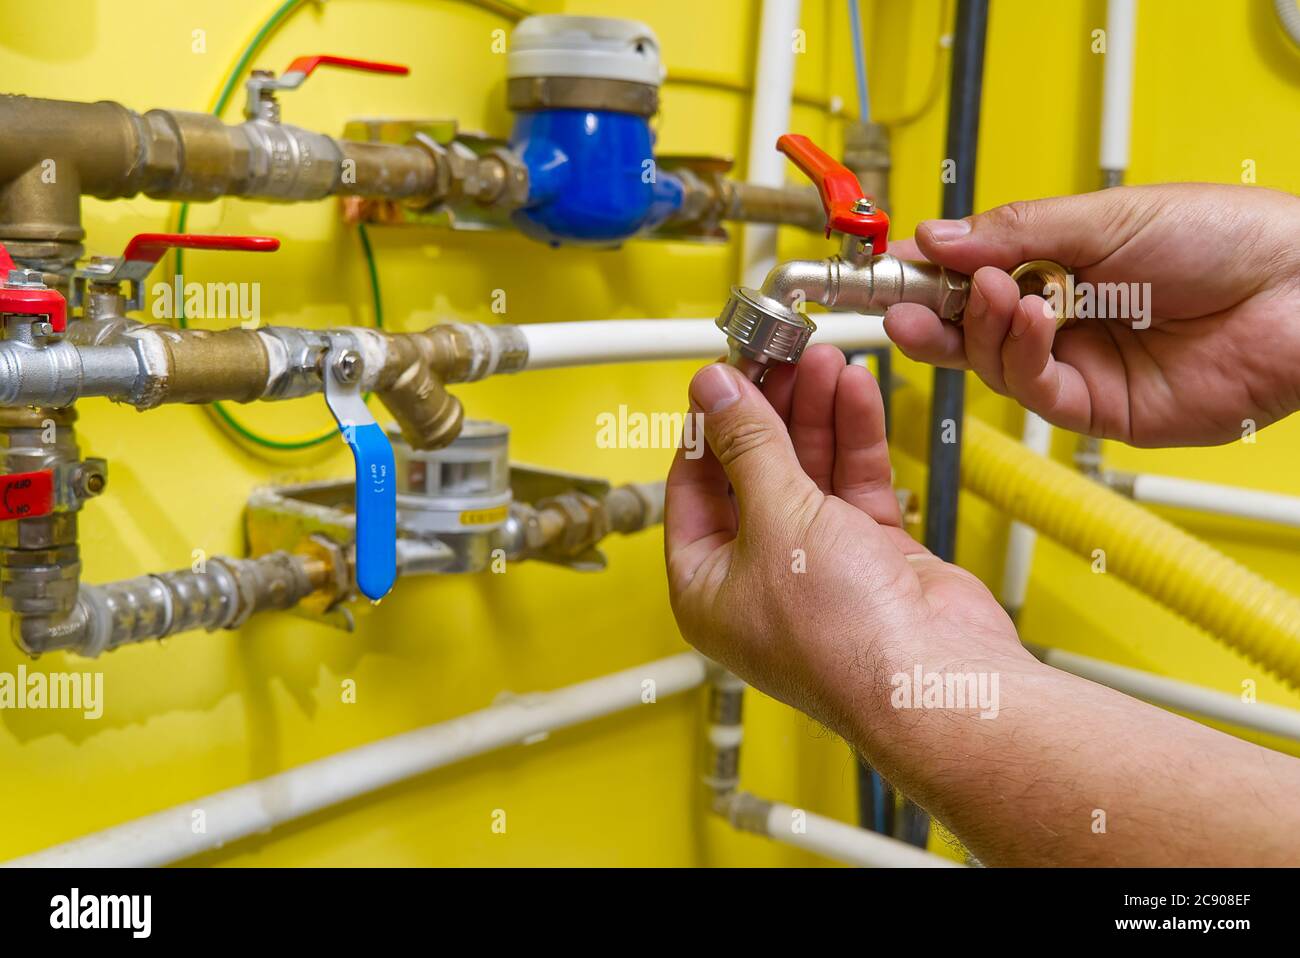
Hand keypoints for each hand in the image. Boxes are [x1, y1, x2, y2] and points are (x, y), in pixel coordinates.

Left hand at [664, 345, 1030, 742]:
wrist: (936, 679)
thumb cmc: (841, 635)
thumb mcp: (776, 519)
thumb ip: (748, 446)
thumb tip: (714, 392)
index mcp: (706, 586)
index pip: (692, 487)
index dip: (708, 426)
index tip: (723, 374)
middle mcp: (757, 578)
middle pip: (753, 473)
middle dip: (769, 411)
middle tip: (778, 355)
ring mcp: (817, 566)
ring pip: (808, 472)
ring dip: (814, 414)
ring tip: (821, 359)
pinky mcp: (871, 555)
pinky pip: (854, 484)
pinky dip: (855, 438)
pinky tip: (854, 390)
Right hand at [884, 184, 1299, 446]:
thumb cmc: (1226, 239)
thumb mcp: (1105, 219)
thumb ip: (1015, 233)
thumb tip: (936, 237)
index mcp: (1060, 266)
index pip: (972, 277)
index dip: (929, 275)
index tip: (889, 267)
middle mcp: (1063, 321)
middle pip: (970, 331)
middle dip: (930, 318)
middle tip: (898, 304)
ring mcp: (1079, 367)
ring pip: (994, 364)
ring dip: (981, 328)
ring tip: (993, 291)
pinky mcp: (1099, 410)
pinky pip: (1036, 391)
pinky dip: (1021, 355)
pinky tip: (1029, 318)